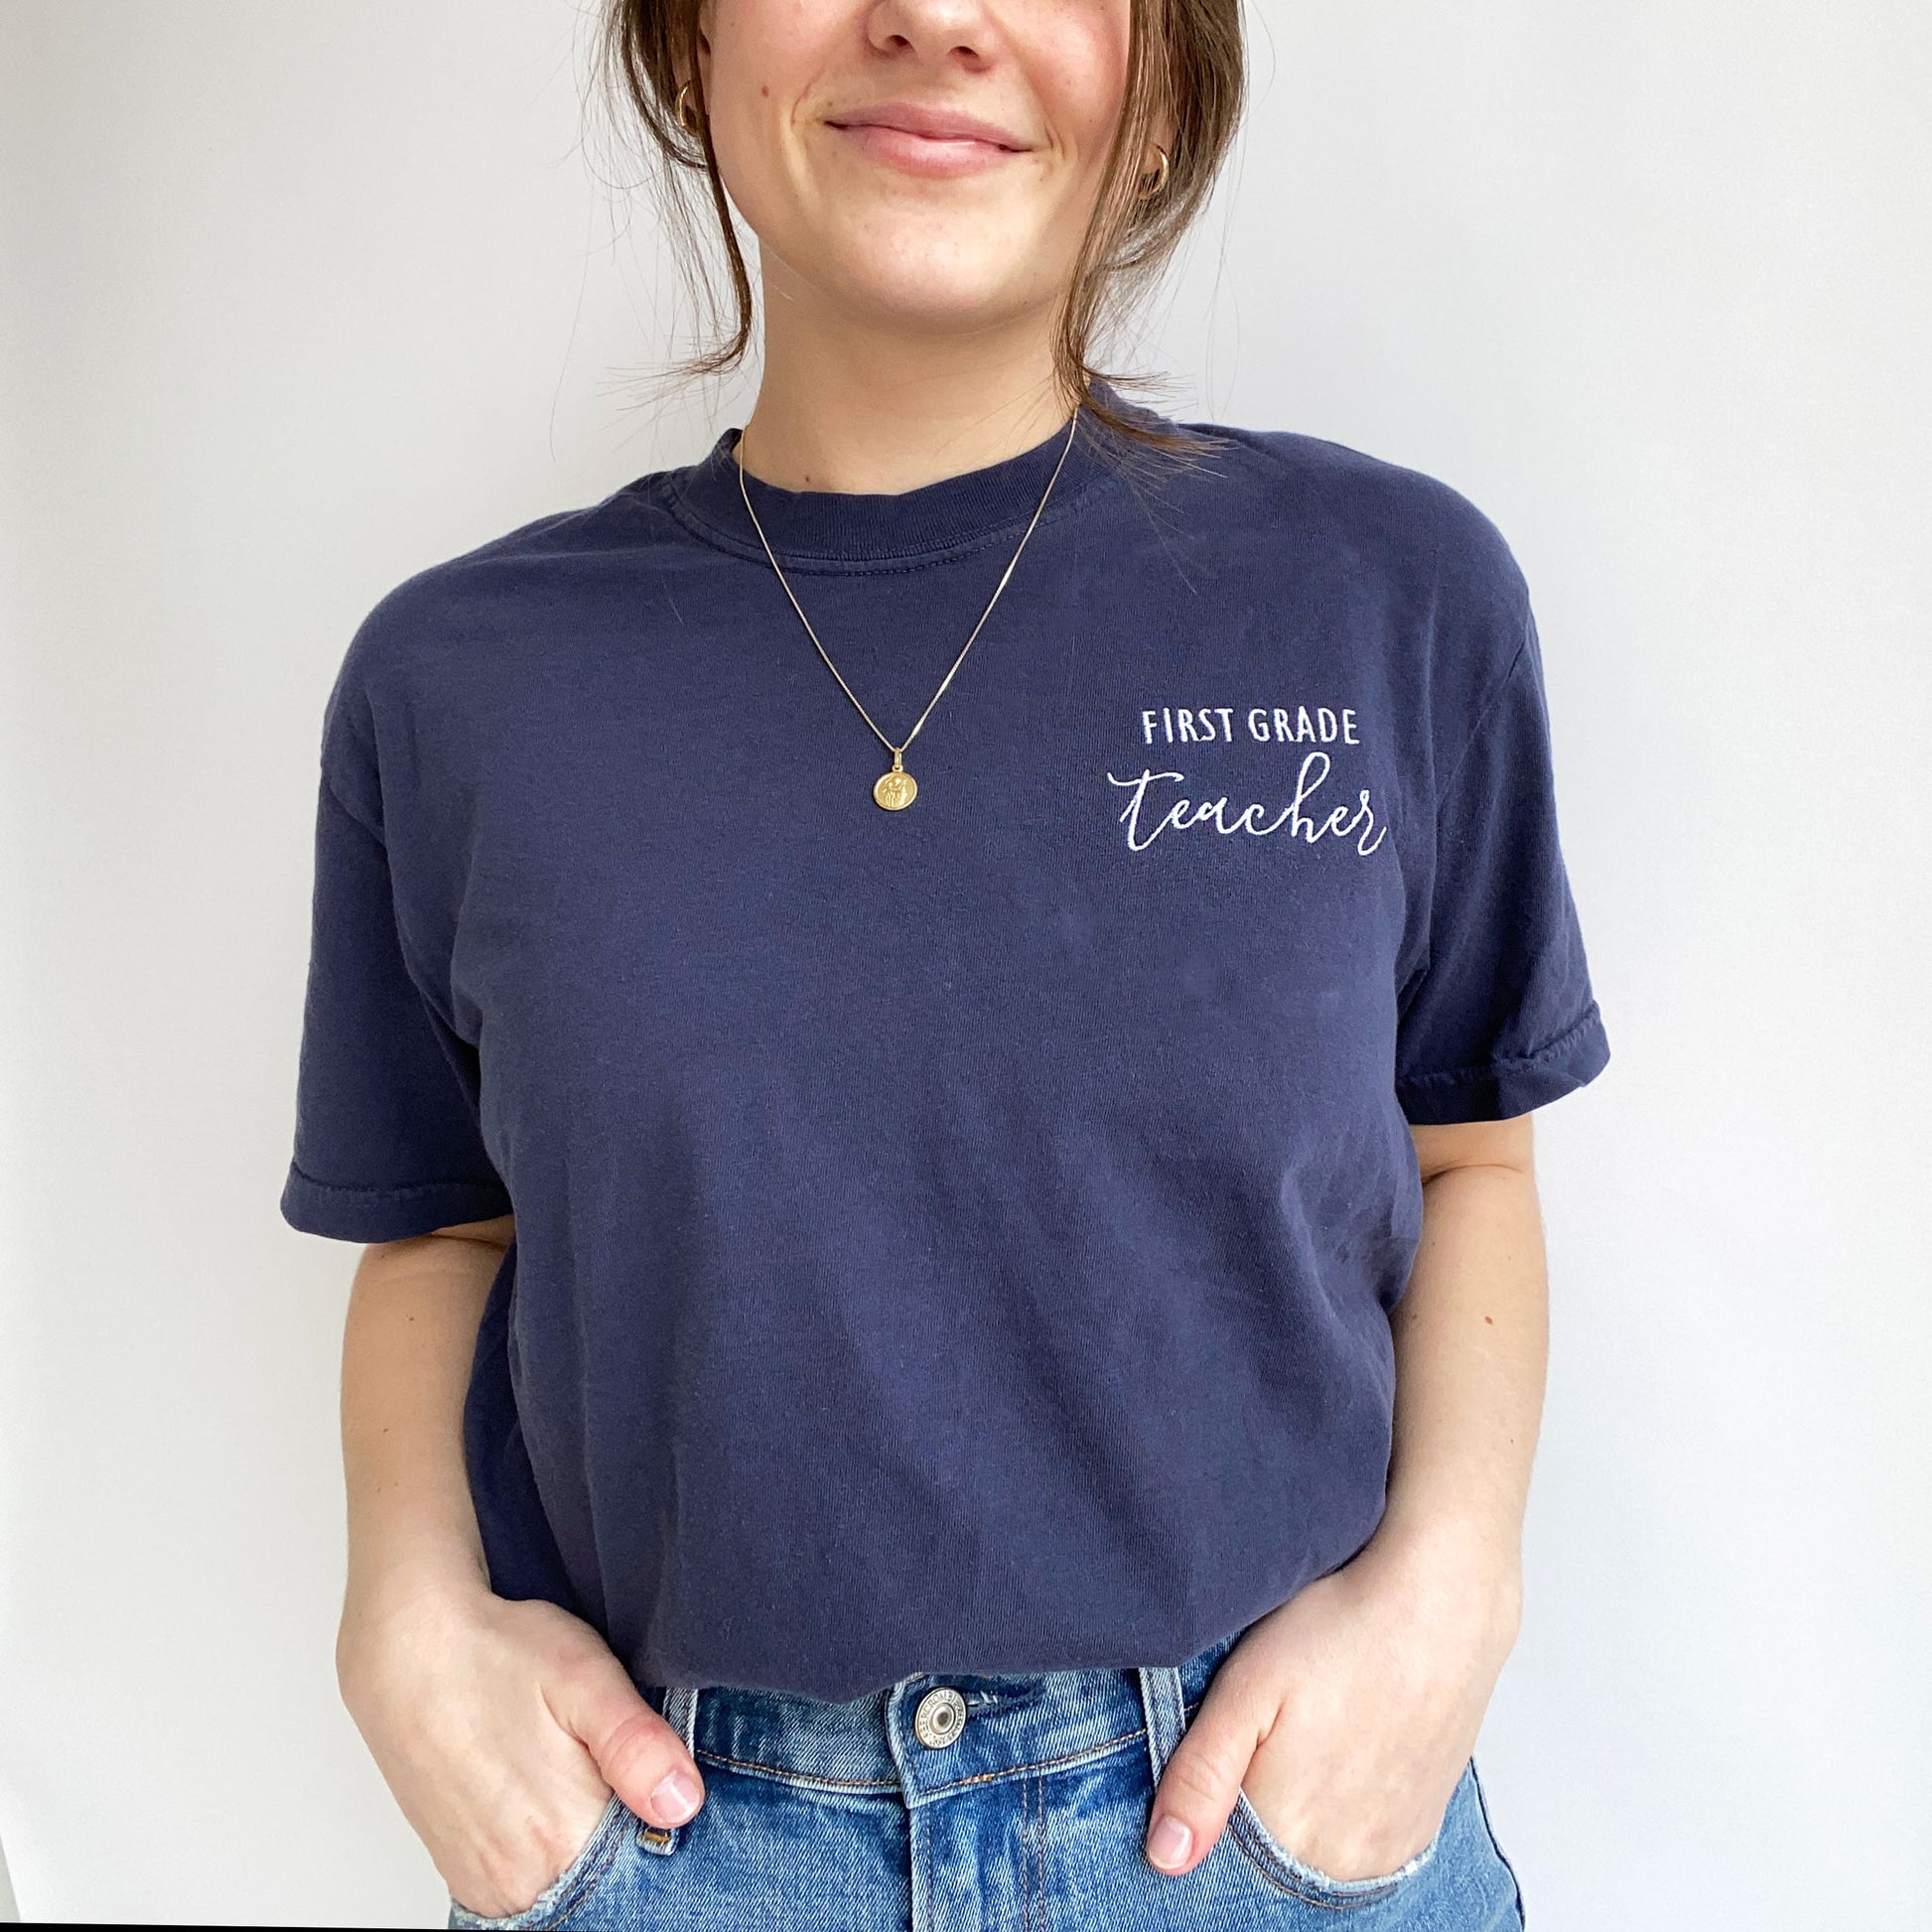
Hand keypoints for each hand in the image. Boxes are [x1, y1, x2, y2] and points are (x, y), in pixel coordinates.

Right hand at [337, 1567, 706, 1918]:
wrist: (409, 1653)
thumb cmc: (498, 1654)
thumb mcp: (584, 1675)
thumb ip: (637, 1744)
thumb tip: (684, 1803)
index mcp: (561, 1838)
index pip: (650, 1867)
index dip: (666, 1824)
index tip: (663, 1784)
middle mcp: (520, 1881)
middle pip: (610, 1887)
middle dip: (629, 1842)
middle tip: (618, 1771)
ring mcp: (487, 1887)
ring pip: (569, 1892)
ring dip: (591, 1853)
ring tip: (581, 1781)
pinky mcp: (466, 1879)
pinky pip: (529, 1893)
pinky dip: (553, 1862)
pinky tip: (554, 1806)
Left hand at [1144, 1525, 1520, 1881]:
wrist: (1444, 1602)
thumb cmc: (1342, 1628)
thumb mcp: (1247, 1688)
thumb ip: (1201, 1777)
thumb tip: (1164, 1858)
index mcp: (1290, 1831)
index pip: (1219, 1852)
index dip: (1207, 1802)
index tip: (1221, 1750)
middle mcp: (1343, 1862)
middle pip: (1267, 1855)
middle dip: (1251, 1805)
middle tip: (1270, 1727)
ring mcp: (1388, 1850)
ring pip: (1313, 1852)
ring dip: (1298, 1811)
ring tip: (1309, 1732)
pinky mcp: (1419, 1830)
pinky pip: (1360, 1844)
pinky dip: (1340, 1810)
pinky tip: (1340, 1750)